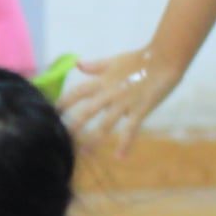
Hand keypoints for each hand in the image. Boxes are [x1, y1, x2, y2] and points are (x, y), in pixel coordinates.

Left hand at [59, 47, 182, 156]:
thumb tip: (77, 64)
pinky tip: (120, 157)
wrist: (165, 58)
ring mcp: (124, 103)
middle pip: (86, 111)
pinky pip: (131, 129)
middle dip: (73, 125)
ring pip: (105, 124)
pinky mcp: (140, 110)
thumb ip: (95, 66)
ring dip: (94, 139)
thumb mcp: (114, 60)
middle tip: (61, 138)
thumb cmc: (140, 59)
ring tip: (84, 153)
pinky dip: (126, 144)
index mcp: (102, 81)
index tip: (50, 113)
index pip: (77, 93)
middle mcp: (110, 93)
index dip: (63, 103)